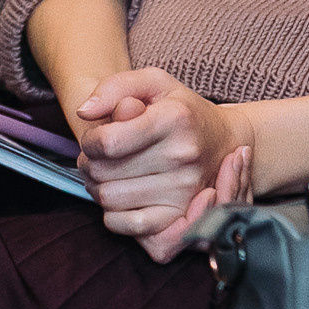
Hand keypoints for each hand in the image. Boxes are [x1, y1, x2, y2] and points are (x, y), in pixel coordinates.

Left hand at [76, 68, 249, 261]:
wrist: (223, 140)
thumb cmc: (181, 109)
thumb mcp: (154, 82)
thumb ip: (115, 87)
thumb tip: (84, 112)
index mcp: (175, 118)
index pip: (107, 142)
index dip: (90, 140)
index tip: (96, 138)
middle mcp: (183, 155)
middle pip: (103, 173)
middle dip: (89, 164)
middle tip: (98, 157)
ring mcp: (185, 188)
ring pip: (110, 199)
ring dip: (98, 187)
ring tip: (109, 173)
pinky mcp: (183, 214)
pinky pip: (130, 225)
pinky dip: (114, 214)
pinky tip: (120, 196)